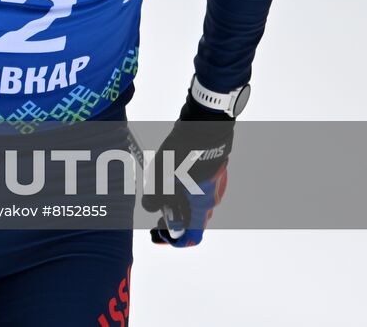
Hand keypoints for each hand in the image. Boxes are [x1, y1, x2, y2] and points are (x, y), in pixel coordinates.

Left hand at [142, 94, 234, 247]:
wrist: (205, 126)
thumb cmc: (183, 153)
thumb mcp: (160, 177)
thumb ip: (154, 199)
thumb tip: (151, 208)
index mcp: (201, 206)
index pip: (191, 236)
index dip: (174, 239)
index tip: (158, 233)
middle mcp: (212, 199)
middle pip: (191, 220)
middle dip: (171, 218)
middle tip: (155, 211)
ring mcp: (215, 185)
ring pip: (193, 203)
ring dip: (176, 202)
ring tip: (158, 189)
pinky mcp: (213, 172)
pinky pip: (197, 189)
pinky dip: (183, 189)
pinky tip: (168, 175)